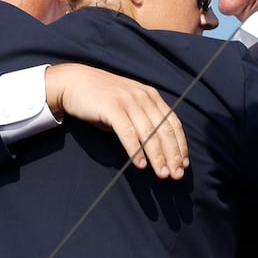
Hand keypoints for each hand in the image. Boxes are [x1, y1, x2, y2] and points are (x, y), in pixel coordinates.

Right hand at [45, 64, 188, 178]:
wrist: (75, 82)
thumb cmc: (102, 99)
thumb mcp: (128, 107)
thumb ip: (143, 122)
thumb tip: (157, 148)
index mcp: (151, 96)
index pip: (173, 123)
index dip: (180, 145)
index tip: (183, 164)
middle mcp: (143, 97)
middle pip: (164, 130)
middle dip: (172, 155)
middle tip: (176, 175)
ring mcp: (128, 101)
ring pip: (149, 133)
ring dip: (157, 156)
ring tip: (162, 174)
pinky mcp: (112, 107)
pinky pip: (128, 132)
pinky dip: (136, 150)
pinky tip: (140, 164)